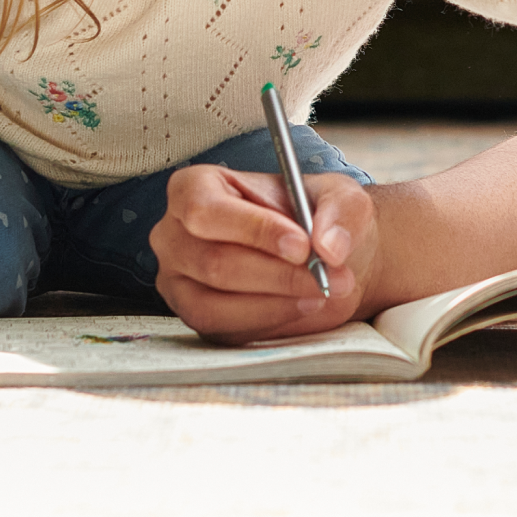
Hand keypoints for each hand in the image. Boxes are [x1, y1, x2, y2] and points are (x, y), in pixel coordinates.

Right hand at [152, 164, 377, 342]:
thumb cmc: (318, 217)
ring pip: (214, 304)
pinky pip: (224, 329)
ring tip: (320, 291)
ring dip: (276, 301)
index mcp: (195, 187)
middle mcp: (176, 234)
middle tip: (327, 276)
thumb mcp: (340, 198)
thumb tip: (329, 246)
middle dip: (278, 274)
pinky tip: (301, 306)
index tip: (302, 246)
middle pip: (213, 262)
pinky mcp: (196, 316)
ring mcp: (179, 280)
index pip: (205, 209)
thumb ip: (340, 212)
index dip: (254, 230)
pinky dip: (269, 320)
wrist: (324, 258)